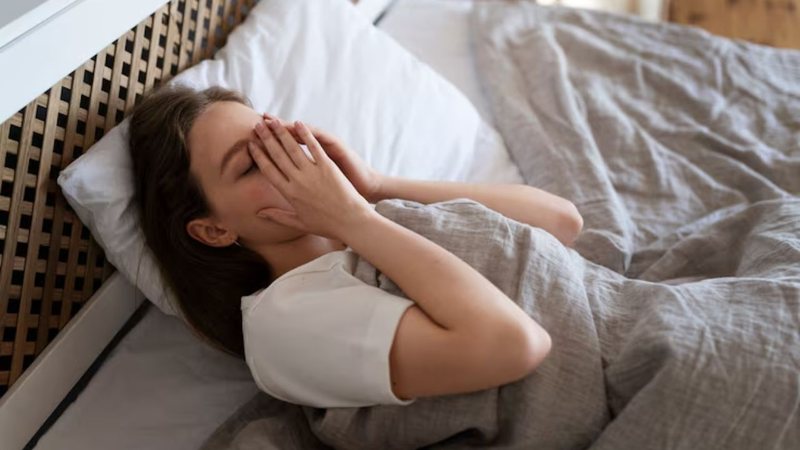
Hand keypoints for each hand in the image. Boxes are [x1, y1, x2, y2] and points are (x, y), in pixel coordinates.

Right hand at [249, 116, 374, 239]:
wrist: (351, 223)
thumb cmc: (327, 225)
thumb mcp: (300, 223)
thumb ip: (278, 216)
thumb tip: (259, 213)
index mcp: (290, 194)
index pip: (269, 171)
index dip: (258, 156)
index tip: (251, 145)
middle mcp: (298, 182)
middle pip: (277, 156)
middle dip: (266, 139)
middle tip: (257, 126)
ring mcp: (313, 173)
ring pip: (293, 148)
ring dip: (281, 132)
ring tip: (272, 120)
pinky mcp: (328, 168)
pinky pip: (314, 147)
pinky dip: (306, 134)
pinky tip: (298, 123)